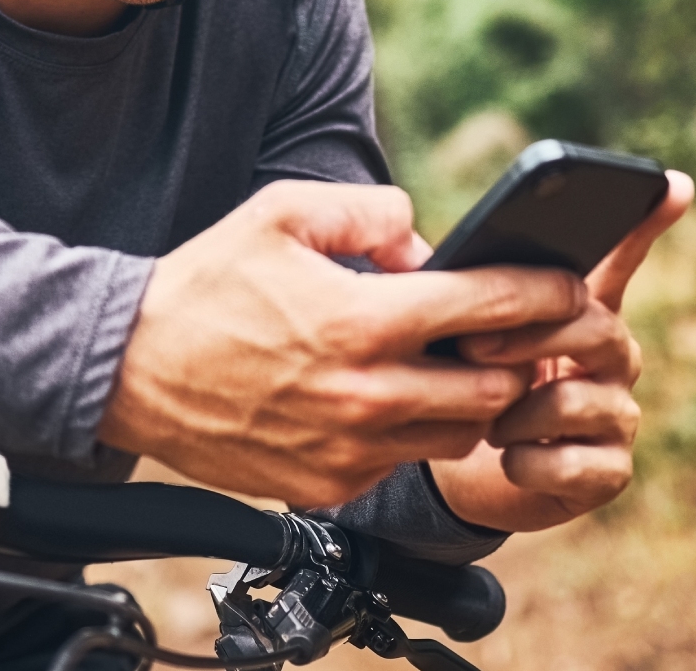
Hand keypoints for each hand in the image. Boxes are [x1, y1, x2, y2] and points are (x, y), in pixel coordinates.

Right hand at [99, 180, 592, 508]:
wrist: (126, 367)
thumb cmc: (204, 286)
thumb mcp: (281, 212)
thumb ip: (368, 210)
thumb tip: (425, 239)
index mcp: (361, 320)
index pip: (489, 308)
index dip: (544, 294)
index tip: (569, 286)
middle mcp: (364, 394)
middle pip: (493, 387)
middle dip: (516, 357)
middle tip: (514, 333)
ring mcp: (348, 449)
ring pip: (457, 435)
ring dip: (469, 401)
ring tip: (450, 366)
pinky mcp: (327, 486)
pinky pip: (400, 463)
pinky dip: (409, 433)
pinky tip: (383, 398)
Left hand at [430, 170, 693, 531]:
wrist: (468, 477)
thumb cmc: (473, 392)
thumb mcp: (469, 337)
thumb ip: (475, 300)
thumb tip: (449, 262)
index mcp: (583, 314)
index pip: (620, 259)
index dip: (646, 224)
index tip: (673, 183)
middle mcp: (616, 359)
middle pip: (592, 326)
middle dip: (528, 335)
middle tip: (471, 345)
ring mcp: (619, 417)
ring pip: (575, 400)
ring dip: (516, 413)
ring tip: (489, 422)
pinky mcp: (611, 473)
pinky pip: (571, 463)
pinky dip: (526, 463)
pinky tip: (511, 459)